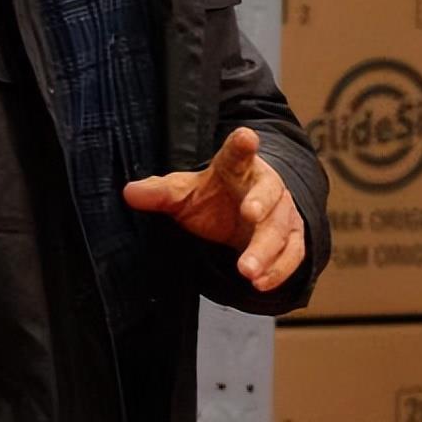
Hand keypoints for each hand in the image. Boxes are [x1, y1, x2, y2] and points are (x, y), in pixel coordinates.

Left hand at [122, 126, 304, 291]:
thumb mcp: (184, 193)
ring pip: (279, 228)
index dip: (242, 145)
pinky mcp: (292, 237)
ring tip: (247, 271)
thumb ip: (160, 193)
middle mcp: (265, 185)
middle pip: (268, 191)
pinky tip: (261, 284)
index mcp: (236, 166)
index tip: (246, 137)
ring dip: (266, 250)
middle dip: (261, 202)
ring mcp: (282, 211)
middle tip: (250, 213)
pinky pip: (293, 254)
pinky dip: (279, 270)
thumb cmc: (212, 198)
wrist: (245, 215)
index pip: (238, 152)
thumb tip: (128, 192)